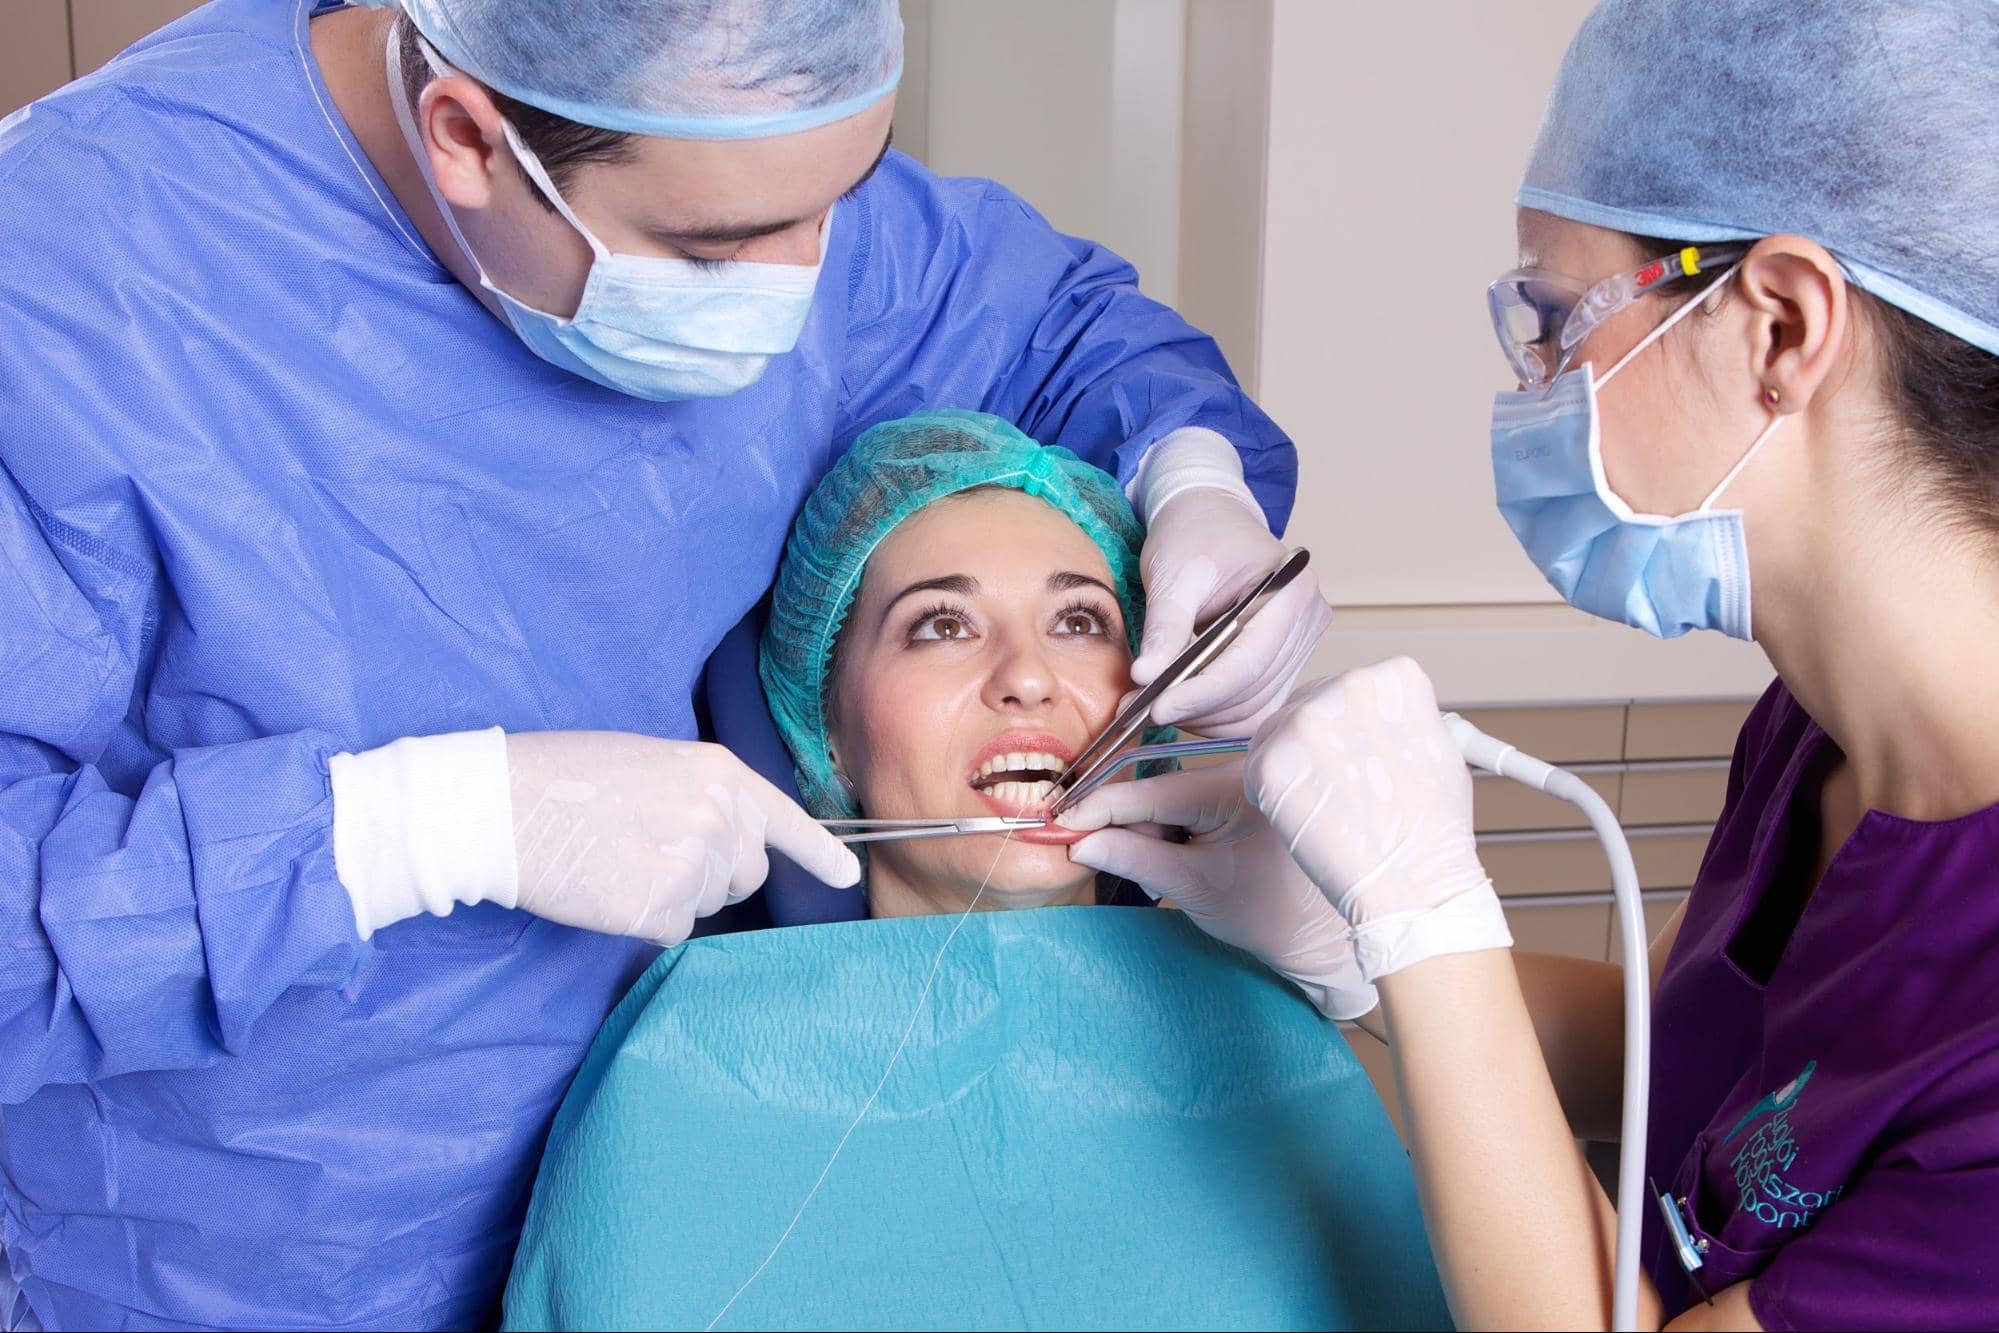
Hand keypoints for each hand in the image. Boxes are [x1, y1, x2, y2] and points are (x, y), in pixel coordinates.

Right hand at [507, 732, 859, 945]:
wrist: (504, 804)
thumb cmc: (566, 776)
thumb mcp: (652, 762)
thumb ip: (702, 796)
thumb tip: (727, 835)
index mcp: (721, 773)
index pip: (787, 821)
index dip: (821, 854)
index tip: (848, 876)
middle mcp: (721, 817)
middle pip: (746, 873)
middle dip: (712, 873)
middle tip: (648, 849)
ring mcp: (695, 865)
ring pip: (709, 904)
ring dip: (673, 894)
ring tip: (619, 859)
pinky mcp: (662, 909)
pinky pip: (673, 930)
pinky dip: (644, 920)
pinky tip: (609, 888)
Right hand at [1060, 762, 1376, 1019]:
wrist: (1325, 936)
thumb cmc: (1268, 916)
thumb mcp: (1192, 889)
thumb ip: (1134, 859)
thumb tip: (1079, 842)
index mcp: (1239, 790)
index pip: (1152, 792)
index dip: (1100, 806)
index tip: (1062, 819)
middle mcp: (1249, 770)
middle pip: (1162, 787)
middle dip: (1129, 823)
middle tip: (1102, 854)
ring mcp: (1253, 777)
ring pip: (1176, 792)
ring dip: (1153, 828)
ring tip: (1158, 869)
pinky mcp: (1252, 789)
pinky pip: (1197, 796)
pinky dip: (1176, 825)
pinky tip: (1178, 855)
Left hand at [1133, 489, 1331, 731]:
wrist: (1210, 519)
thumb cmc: (1194, 535)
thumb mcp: (1172, 573)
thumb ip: (1164, 626)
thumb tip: (1145, 676)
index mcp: (1290, 589)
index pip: (1248, 660)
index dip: (1201, 692)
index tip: (1156, 708)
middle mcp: (1307, 620)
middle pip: (1251, 688)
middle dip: (1195, 706)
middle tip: (1139, 708)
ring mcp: (1301, 643)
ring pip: (1254, 705)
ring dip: (1204, 714)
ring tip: (1155, 704)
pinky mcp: (1285, 661)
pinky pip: (1256, 704)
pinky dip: (1218, 713)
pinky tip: (1184, 703)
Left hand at [1244, 658, 1508, 983]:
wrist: (1414, 883)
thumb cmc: (1431, 828)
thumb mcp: (1438, 746)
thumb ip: (1399, 716)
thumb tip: (1372, 711)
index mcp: (1396, 677)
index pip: (1351, 686)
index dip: (1350, 728)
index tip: (1362, 759)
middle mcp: (1349, 686)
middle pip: (1309, 703)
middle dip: (1315, 744)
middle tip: (1338, 790)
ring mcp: (1307, 721)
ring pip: (1278, 732)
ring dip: (1291, 766)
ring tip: (1327, 806)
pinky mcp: (1271, 760)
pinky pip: (1255, 766)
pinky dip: (1269, 792)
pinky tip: (1303, 817)